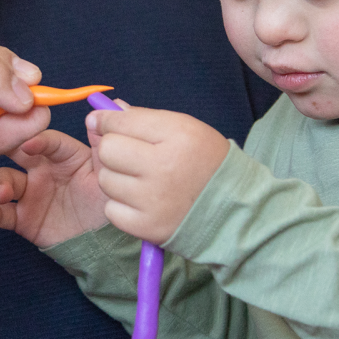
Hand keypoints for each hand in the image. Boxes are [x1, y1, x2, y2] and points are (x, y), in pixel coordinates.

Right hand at [0, 127, 108, 247]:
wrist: (104, 244)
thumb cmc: (107, 203)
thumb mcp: (108, 172)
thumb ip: (104, 141)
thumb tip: (114, 103)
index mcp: (63, 153)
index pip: (46, 139)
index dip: (36, 138)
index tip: (28, 144)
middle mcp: (42, 168)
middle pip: (15, 151)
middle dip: (2, 147)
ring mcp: (30, 192)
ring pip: (3, 180)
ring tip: (3, 194)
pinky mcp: (22, 218)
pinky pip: (1, 213)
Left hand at [87, 106, 227, 244]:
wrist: (236, 210)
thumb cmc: (206, 163)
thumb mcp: (185, 129)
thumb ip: (144, 118)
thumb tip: (105, 111)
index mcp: (177, 135)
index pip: (121, 121)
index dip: (106, 119)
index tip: (102, 121)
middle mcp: (164, 167)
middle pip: (108, 150)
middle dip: (113, 149)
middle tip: (128, 156)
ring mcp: (154, 200)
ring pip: (106, 180)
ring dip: (117, 179)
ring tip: (140, 181)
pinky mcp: (148, 227)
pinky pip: (111, 210)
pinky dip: (121, 206)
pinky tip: (141, 202)